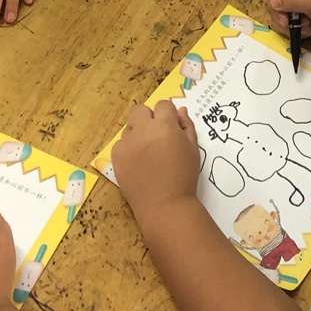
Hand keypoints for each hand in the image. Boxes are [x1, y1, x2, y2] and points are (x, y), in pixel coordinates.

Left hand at [112, 100, 201, 218]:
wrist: (165, 206)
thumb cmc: (184, 177)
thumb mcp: (193, 149)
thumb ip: (187, 126)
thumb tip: (181, 111)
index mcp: (165, 125)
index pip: (163, 105)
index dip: (168, 115)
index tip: (171, 127)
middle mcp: (143, 130)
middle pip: (140, 110)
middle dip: (148, 118)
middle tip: (156, 136)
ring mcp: (127, 143)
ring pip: (129, 128)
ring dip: (137, 135)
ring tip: (147, 154)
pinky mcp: (116, 157)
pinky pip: (120, 144)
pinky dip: (127, 150)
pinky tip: (137, 163)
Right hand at [267, 0, 310, 37]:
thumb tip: (273, 2)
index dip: (274, 5)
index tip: (284, 18)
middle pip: (275, 4)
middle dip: (282, 18)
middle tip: (292, 26)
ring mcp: (299, 2)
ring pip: (282, 16)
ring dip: (290, 26)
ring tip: (306, 29)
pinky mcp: (304, 14)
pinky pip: (292, 23)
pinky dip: (297, 30)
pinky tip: (309, 31)